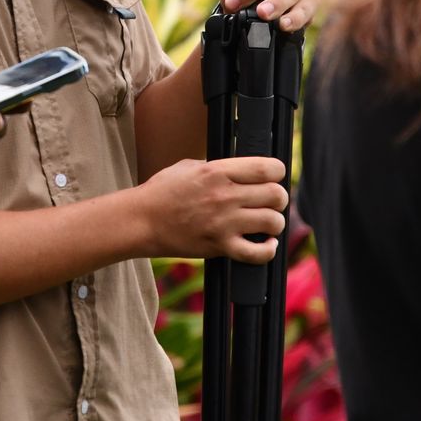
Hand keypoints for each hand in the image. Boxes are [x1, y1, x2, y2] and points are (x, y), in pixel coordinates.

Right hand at [135, 157, 288, 262]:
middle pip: (276, 195)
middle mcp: (225, 196)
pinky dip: (268, 250)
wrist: (142, 221)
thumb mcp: (189, 166)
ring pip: (273, 222)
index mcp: (218, 171)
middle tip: (272, 201)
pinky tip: (265, 243)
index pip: (267, 168)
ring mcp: (224, 223)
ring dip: (275, 222)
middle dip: (279, 198)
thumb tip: (242, 170)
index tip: (275, 176)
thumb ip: (218, 167)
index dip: (278, 172)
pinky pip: (258, 253)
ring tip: (267, 222)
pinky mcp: (220, 247)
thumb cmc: (162, 191)